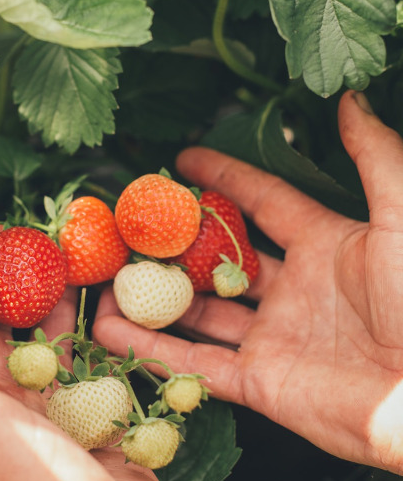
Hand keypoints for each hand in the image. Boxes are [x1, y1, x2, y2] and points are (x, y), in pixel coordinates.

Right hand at [94, 90, 402, 475]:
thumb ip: (375, 158)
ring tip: (107, 278)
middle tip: (130, 223)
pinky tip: (108, 329)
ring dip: (152, 297)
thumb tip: (348, 98)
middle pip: (217, 259)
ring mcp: (270, 337)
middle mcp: (290, 290)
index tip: (183, 158)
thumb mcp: (402, 219)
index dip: (224, 178)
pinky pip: (193, 362)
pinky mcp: (258, 382)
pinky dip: (150, 348)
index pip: (261, 201)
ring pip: (197, 312)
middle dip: (175, 241)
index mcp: (323, 246)